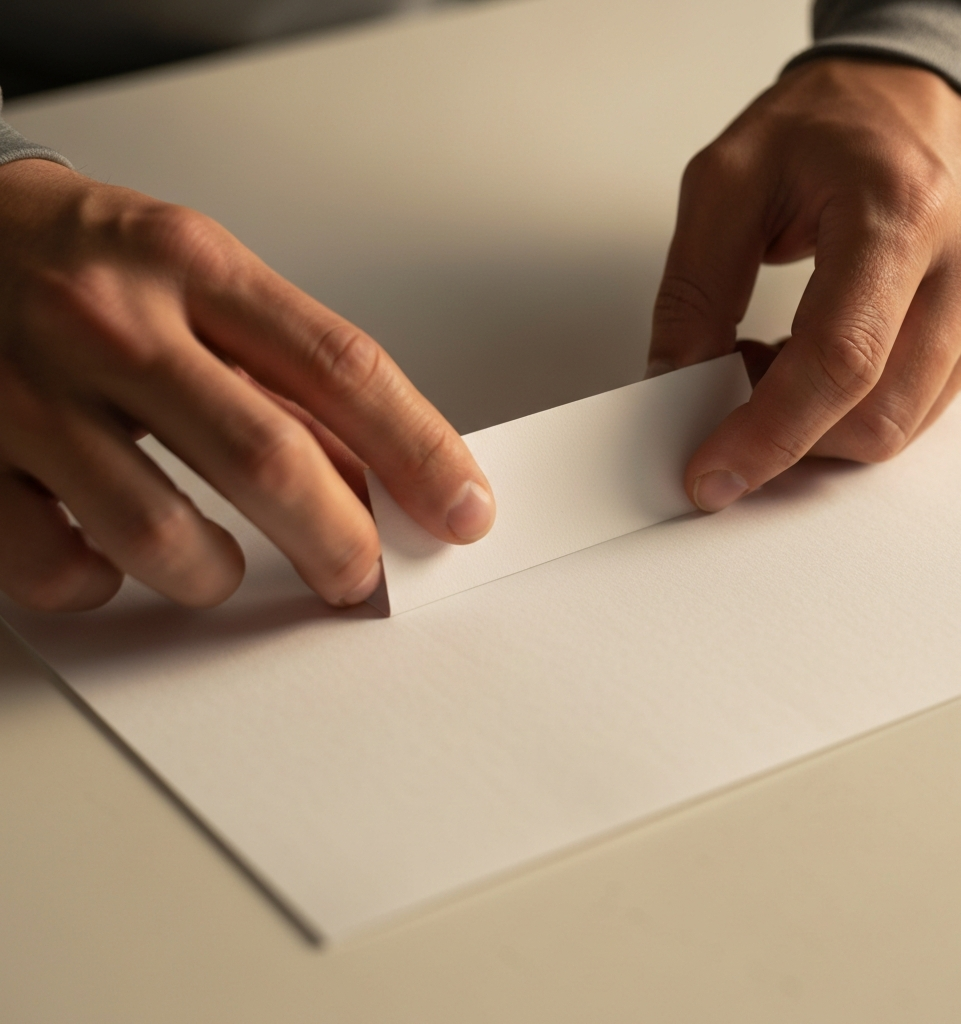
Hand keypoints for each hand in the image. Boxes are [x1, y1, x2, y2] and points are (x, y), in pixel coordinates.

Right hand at [0, 160, 493, 610]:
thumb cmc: (84, 258)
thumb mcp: (196, 279)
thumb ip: (285, 375)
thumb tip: (378, 476)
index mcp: (191, 266)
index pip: (340, 367)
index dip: (418, 450)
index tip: (463, 510)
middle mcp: (114, 323)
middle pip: (268, 459)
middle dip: (340, 542)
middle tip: (361, 577)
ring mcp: (31, 392)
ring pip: (160, 532)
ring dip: (214, 574)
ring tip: (220, 567)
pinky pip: (58, 564)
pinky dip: (103, 583)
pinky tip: (114, 559)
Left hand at [649, 58, 960, 510]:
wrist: (914, 92)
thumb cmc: (829, 125)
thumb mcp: (727, 181)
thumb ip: (694, 288)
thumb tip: (676, 384)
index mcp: (900, 212)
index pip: (838, 363)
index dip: (768, 435)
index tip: (712, 474)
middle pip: (874, 417)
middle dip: (786, 435)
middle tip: (732, 384)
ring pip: (897, 427)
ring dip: (817, 421)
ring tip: (777, 356)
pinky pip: (920, 409)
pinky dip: (855, 407)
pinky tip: (827, 356)